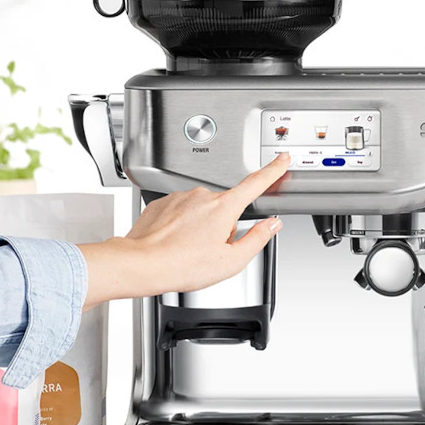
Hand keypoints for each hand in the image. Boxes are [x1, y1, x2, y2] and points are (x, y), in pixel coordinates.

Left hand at [78, 153, 289, 307]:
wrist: (142, 264)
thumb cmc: (182, 265)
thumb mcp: (232, 261)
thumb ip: (257, 239)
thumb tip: (272, 225)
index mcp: (224, 207)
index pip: (256, 184)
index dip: (273, 171)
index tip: (281, 160)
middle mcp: (202, 196)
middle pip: (226, 208)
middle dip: (224, 227)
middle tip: (210, 251)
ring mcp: (180, 197)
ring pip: (202, 211)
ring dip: (201, 228)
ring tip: (189, 250)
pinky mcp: (163, 203)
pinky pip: (181, 213)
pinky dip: (181, 227)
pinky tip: (176, 244)